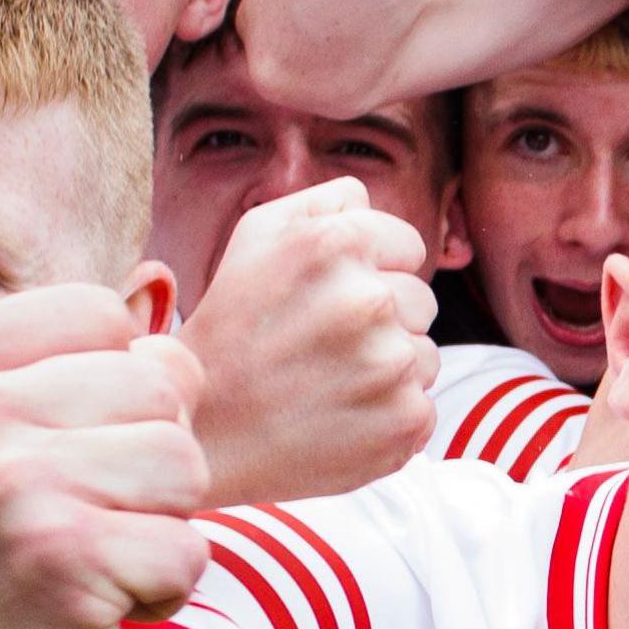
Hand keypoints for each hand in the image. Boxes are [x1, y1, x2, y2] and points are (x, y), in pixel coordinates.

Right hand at [0, 288, 210, 628]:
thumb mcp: (15, 439)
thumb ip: (79, 377)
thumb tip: (170, 339)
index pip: (99, 315)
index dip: (122, 386)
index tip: (73, 449)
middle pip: (159, 386)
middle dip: (151, 463)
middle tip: (82, 519)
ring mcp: (7, 483)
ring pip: (185, 464)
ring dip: (162, 525)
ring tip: (91, 558)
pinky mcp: (56, 558)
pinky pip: (189, 548)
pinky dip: (162, 590)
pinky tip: (96, 606)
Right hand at [182, 179, 437, 506]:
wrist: (204, 432)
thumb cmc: (230, 328)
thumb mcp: (255, 240)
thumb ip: (322, 203)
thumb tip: (367, 195)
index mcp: (334, 244)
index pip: (409, 245)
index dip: (373, 270)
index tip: (330, 297)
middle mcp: (368, 299)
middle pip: (421, 301)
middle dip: (383, 320)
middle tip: (320, 344)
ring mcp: (391, 364)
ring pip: (425, 355)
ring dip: (388, 368)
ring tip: (326, 381)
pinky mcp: (407, 420)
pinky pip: (424, 405)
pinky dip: (390, 414)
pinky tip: (339, 417)